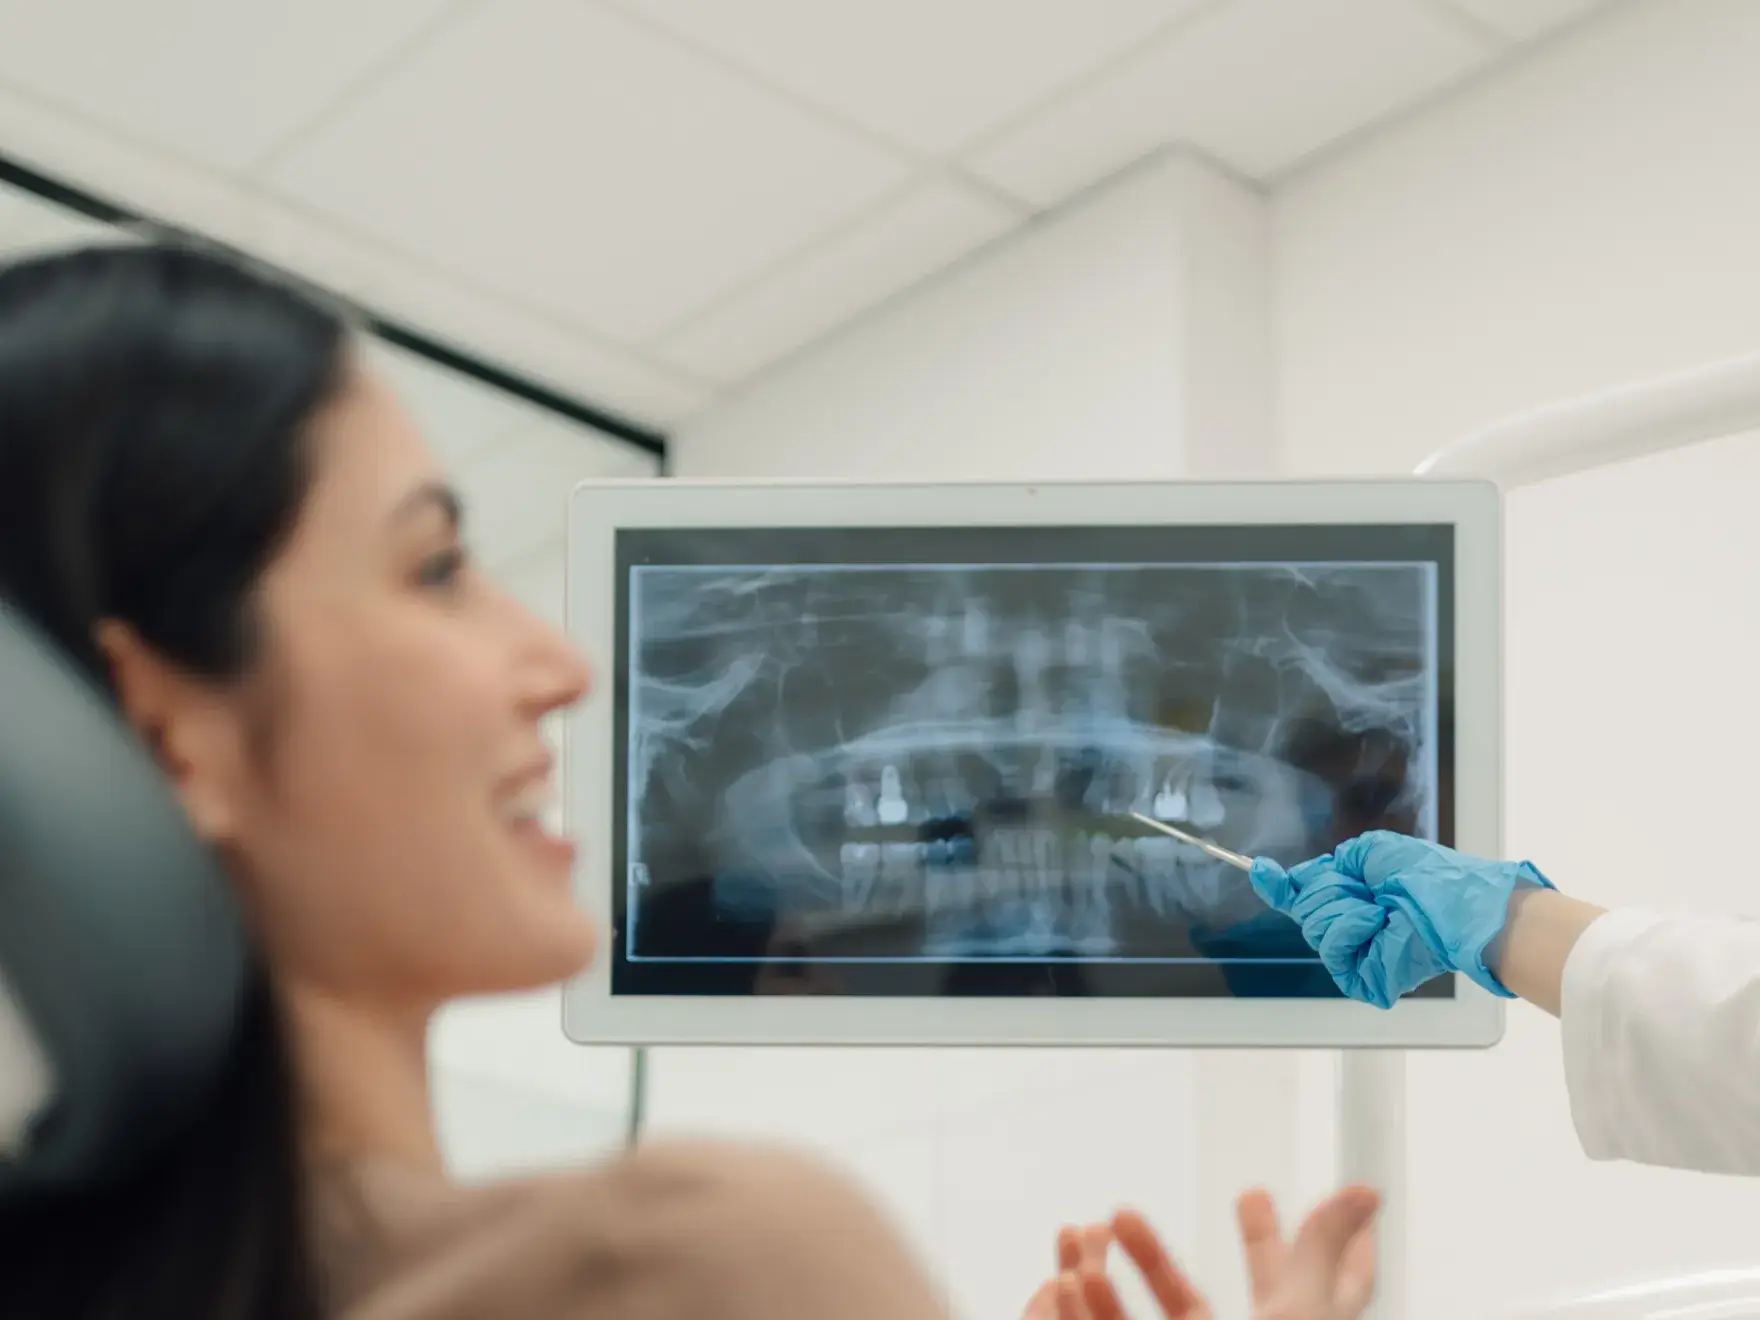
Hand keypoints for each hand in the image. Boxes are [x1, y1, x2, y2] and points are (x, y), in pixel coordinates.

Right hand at [1023, 1186, 1377, 1319]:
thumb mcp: (1302, 1313)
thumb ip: (1319, 1249)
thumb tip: (1368, 1190)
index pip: (1342, 1282)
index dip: (1349, 1245)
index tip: (1357, 1204)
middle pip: (1273, 1291)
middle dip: (1261, 1242)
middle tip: (1254, 1196)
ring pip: (1188, 1305)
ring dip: (1150, 1257)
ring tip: (1118, 1215)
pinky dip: (1100, 1308)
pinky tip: (1076, 1278)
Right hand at [1249, 831, 1552, 1006]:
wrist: (1454, 904)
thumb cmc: (1426, 876)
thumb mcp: (1369, 852)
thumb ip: (1329, 866)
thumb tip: (1296, 877)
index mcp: (1355, 898)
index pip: (1307, 897)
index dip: (1281, 886)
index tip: (1260, 871)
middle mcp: (1352, 927)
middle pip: (1306, 908)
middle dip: (1330, 889)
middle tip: (1366, 888)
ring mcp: (1357, 953)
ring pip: (1315, 927)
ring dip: (1345, 908)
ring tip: (1379, 908)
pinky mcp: (1363, 976)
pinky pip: (1332, 949)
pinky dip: (1351, 929)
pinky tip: (1377, 924)